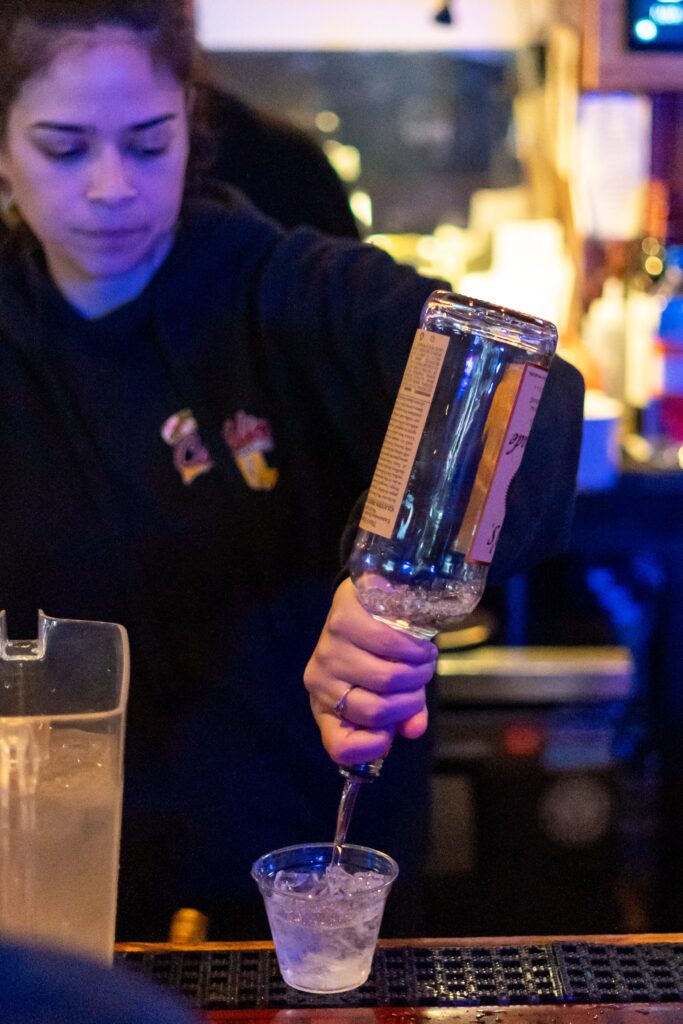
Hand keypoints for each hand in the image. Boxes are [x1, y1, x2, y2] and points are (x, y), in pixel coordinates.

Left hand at [304, 578, 437, 766]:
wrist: (369, 604)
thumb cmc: (377, 655)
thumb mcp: (391, 692)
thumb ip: (405, 714)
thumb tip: (415, 728)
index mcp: (326, 708)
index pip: (341, 746)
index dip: (375, 746)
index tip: (396, 728)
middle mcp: (319, 682)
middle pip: (375, 710)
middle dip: (411, 700)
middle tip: (421, 683)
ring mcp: (328, 650)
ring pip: (386, 678)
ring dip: (419, 672)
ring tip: (425, 662)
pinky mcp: (342, 620)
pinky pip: (388, 644)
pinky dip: (415, 649)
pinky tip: (422, 647)